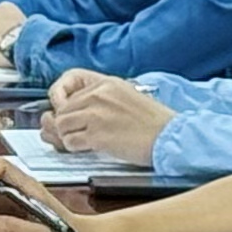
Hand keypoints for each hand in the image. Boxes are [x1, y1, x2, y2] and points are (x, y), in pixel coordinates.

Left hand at [42, 72, 172, 162]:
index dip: (62, 99)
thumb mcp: (125, 97)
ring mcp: (96, 115)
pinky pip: (70, 142)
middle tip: (75, 133)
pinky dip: (75, 148)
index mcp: (106, 83)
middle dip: (65, 123)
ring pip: (62, 125)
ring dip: (68, 136)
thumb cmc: (153, 122)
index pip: (68, 83)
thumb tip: (68, 111)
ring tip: (82, 141)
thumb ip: (99, 99)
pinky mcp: (97, 135)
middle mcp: (98, 95)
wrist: (169, 137)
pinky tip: (88, 148)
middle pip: (62, 109)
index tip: (65, 110)